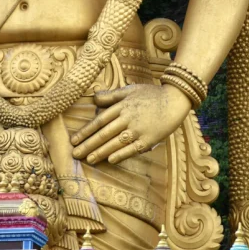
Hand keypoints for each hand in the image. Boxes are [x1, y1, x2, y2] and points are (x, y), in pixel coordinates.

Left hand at [70, 84, 191, 165]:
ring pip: (116, 142)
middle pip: (104, 133)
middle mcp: (128, 118)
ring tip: (89, 159)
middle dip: (88, 145)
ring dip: (101, 152)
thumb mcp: (130, 89)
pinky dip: (121, 154)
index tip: (73, 140)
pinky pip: (133, 148)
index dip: (86, 131)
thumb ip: (111, 95)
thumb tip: (93, 97)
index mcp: (122, 106)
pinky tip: (110, 160)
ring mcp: (139, 129)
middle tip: (75, 154)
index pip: (99, 121)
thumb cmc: (151, 94)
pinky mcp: (149, 139)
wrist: (175, 100)